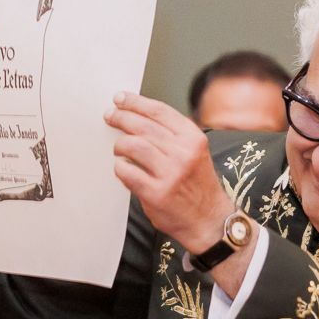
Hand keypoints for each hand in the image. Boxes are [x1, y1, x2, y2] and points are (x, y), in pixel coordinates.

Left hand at [103, 92, 232, 251]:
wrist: (209, 220)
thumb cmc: (197, 185)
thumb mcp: (194, 151)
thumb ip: (172, 135)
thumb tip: (137, 116)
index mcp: (192, 138)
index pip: (159, 111)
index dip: (135, 102)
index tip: (120, 99)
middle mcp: (183, 153)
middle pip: (143, 126)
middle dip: (121, 118)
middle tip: (110, 116)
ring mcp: (170, 174)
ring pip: (133, 146)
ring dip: (119, 145)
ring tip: (118, 148)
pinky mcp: (157, 193)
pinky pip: (127, 172)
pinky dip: (120, 168)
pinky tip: (122, 168)